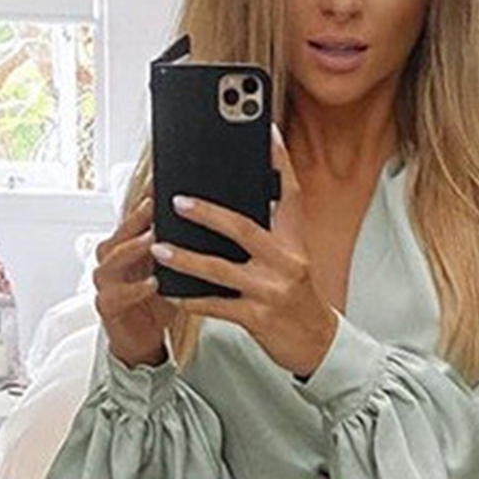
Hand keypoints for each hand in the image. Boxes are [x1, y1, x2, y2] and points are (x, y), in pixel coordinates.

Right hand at [93, 180, 179, 367]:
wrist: (142, 340)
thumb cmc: (156, 303)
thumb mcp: (171, 272)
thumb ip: (181, 249)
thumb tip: (212, 224)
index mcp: (126, 246)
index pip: (135, 218)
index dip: (145, 201)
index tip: (161, 184)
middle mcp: (111, 259)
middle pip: (121, 232)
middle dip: (138, 218)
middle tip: (155, 205)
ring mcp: (105, 281)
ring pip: (113, 258)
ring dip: (133, 248)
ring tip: (152, 239)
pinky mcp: (106, 306)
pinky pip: (118, 294)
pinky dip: (136, 289)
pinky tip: (153, 283)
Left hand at [150, 125, 338, 377]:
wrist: (318, 345)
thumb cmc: (301, 301)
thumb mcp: (295, 261)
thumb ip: (273, 235)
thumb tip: (239, 210)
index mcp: (295, 244)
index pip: (291, 196)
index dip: (280, 162)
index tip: (267, 133)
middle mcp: (286, 263)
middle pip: (243, 228)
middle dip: (207, 213)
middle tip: (178, 201)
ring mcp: (271, 291)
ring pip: (220, 270)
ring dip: (186, 259)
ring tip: (160, 248)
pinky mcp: (258, 318)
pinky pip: (217, 306)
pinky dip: (192, 300)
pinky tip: (172, 293)